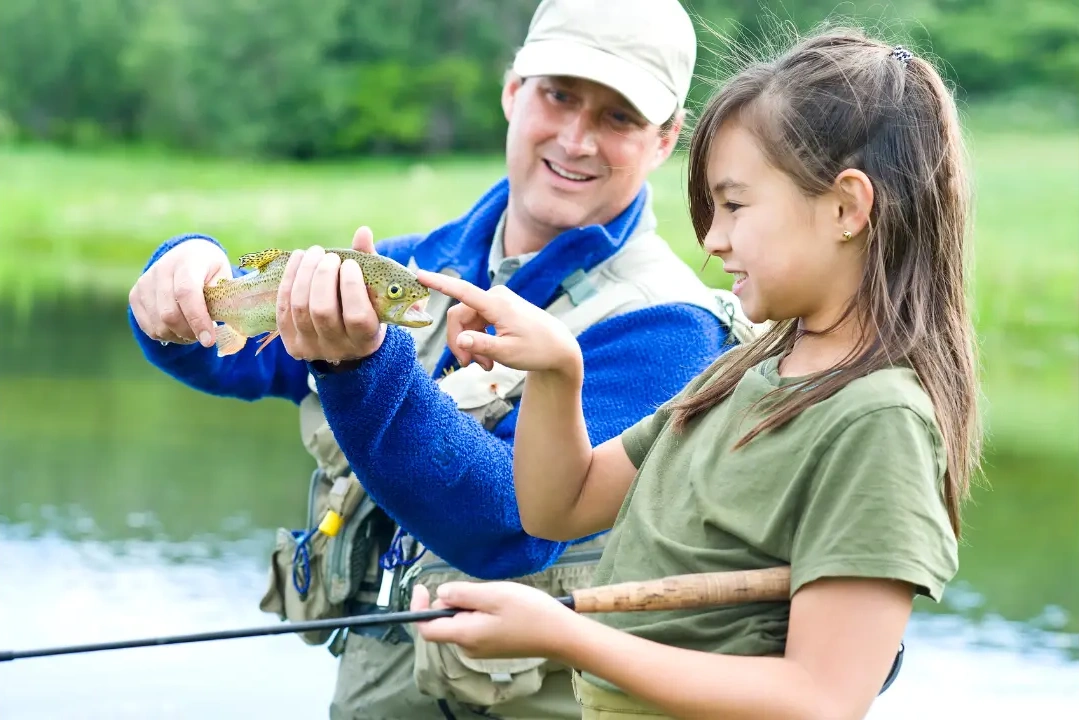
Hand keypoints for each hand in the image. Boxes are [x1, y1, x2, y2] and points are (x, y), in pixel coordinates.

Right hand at [129, 239, 231, 346]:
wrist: (187, 255)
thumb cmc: (210, 270)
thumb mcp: (224, 277)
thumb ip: (223, 298)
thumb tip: (227, 324)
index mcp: (187, 262)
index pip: (186, 293)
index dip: (197, 319)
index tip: (209, 340)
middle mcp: (161, 269)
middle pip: (169, 314)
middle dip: (189, 333)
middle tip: (204, 337)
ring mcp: (145, 282)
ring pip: (158, 324)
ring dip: (178, 336)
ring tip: (193, 331)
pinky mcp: (135, 295)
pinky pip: (148, 327)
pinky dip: (166, 335)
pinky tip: (179, 329)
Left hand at [276, 226, 385, 362]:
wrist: (345, 343)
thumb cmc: (367, 310)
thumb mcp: (374, 293)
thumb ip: (370, 264)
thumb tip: (363, 232)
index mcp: (365, 340)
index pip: (357, 316)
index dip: (351, 287)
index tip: (350, 264)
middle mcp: (338, 349)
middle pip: (323, 311)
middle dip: (323, 276)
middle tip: (330, 257)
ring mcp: (311, 348)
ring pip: (300, 307)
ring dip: (305, 273)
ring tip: (314, 253)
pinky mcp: (291, 343)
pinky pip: (284, 308)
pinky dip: (289, 279)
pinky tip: (299, 259)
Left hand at [410, 581, 580, 661]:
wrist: (561, 635)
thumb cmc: (529, 612)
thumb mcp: (494, 595)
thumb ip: (463, 595)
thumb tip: (439, 594)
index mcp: (465, 635)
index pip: (427, 629)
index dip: (419, 608)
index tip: (422, 586)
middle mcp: (469, 647)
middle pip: (446, 622)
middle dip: (454, 601)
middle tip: (482, 589)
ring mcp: (482, 649)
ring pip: (462, 622)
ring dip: (470, 605)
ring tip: (497, 596)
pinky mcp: (493, 646)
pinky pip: (475, 626)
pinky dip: (481, 612)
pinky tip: (503, 606)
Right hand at [416, 272, 581, 376]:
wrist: (559, 347)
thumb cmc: (538, 350)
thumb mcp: (508, 353)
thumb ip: (482, 346)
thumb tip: (460, 340)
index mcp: (497, 304)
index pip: (462, 291)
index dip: (439, 283)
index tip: (419, 274)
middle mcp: (495, 297)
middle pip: (459, 317)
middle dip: (461, 342)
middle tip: (469, 366)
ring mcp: (496, 301)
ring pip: (467, 322)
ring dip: (471, 345)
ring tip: (485, 366)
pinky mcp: (498, 309)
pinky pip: (477, 323)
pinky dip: (478, 340)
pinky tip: (488, 359)